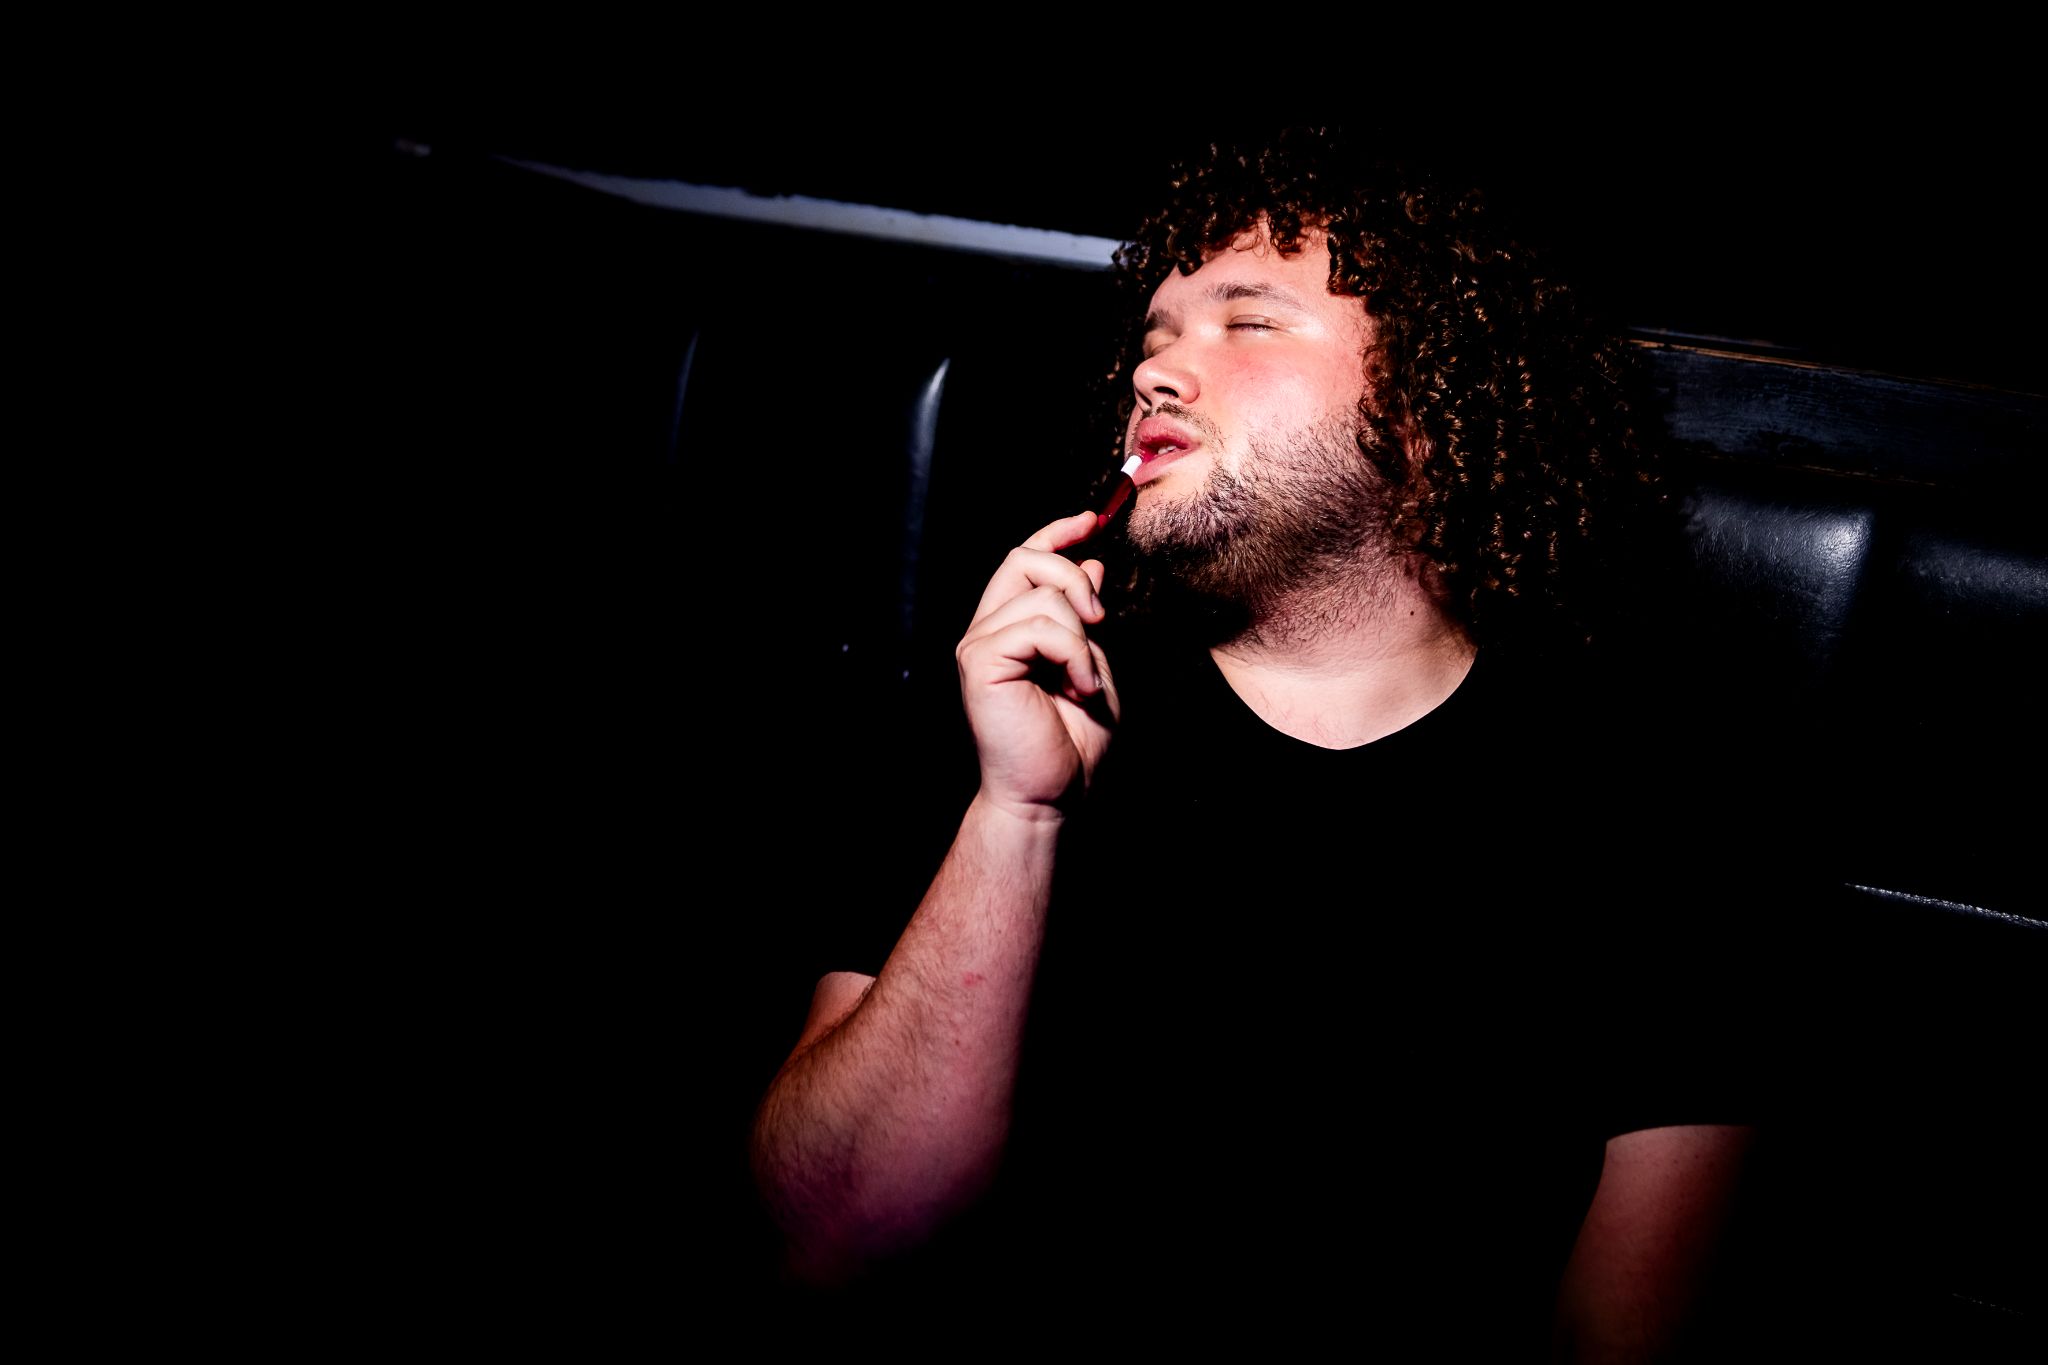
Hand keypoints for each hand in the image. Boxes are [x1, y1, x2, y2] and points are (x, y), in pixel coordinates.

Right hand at [955, 511, 1120, 819]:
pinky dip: (1073, 655)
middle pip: (1024, 557)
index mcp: (1010, 628)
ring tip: (1084, 684)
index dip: (1055, 532)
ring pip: (1044, 596)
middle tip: (1100, 621)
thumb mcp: (1092, 665)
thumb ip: (1085, 619)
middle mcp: (987, 629)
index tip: (1091, 520)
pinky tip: (1077, 689)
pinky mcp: (980, 661)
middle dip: (1071, 575)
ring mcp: (979, 644)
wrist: (1053, 793)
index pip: (1023, 558)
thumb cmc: (1073, 741)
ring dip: (1083, 641)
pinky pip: (1040, 626)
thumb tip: (1089, 563)